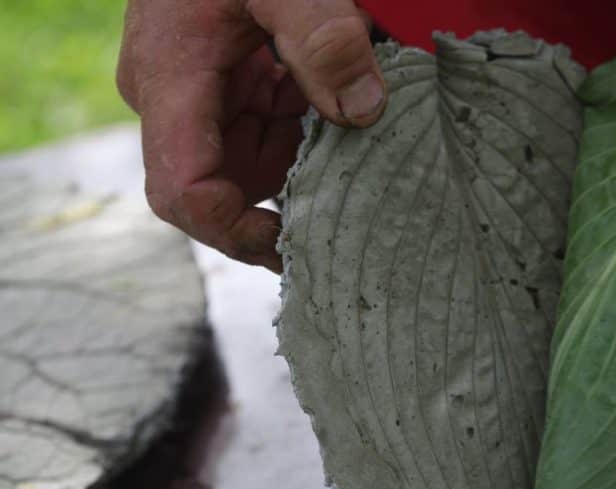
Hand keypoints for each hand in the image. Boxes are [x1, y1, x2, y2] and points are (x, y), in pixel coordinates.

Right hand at [117, 0, 386, 271]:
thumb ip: (323, 38)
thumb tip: (364, 114)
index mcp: (171, 78)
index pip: (182, 190)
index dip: (233, 230)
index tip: (292, 242)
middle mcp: (175, 98)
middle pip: (218, 190)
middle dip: (279, 206)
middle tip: (346, 218)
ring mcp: (200, 96)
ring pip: (248, 168)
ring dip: (301, 171)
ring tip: (354, 160)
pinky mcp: (228, 88)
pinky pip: (264, 136)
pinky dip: (305, 140)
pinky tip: (340, 124)